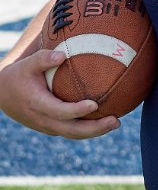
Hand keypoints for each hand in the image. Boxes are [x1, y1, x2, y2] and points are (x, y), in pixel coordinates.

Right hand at [0, 49, 119, 138]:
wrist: (3, 94)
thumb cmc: (19, 75)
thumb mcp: (27, 64)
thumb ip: (43, 58)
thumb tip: (63, 55)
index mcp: (37, 105)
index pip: (59, 112)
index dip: (76, 111)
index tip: (94, 104)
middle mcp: (43, 120)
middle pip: (71, 131)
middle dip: (94, 129)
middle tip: (116, 121)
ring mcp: (47, 126)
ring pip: (73, 134)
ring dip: (94, 132)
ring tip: (116, 122)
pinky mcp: (51, 127)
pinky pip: (71, 131)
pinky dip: (87, 129)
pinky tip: (104, 120)